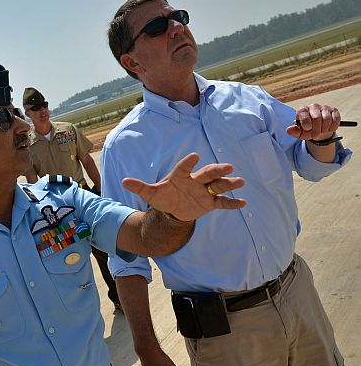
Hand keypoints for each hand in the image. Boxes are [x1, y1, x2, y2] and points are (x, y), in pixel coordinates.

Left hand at [122, 153, 245, 221]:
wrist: (173, 209)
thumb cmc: (163, 197)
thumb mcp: (151, 193)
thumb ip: (140, 187)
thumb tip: (123, 182)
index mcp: (180, 175)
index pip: (185, 167)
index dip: (189, 162)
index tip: (195, 156)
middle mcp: (195, 180)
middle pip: (207, 173)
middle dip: (217, 170)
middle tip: (227, 166)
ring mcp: (204, 191)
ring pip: (218, 185)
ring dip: (229, 183)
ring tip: (239, 181)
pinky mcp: (210, 202)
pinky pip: (222, 202)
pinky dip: (232, 202)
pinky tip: (243, 203)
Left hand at [286, 103, 339, 140]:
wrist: (318, 131)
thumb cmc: (307, 130)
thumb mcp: (299, 133)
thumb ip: (294, 131)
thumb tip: (289, 129)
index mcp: (303, 110)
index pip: (303, 112)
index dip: (305, 121)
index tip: (307, 128)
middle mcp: (313, 106)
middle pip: (316, 117)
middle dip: (316, 129)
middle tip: (315, 135)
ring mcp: (324, 107)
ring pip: (327, 119)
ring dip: (324, 129)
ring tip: (321, 132)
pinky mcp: (334, 110)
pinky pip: (336, 119)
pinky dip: (332, 127)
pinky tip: (328, 129)